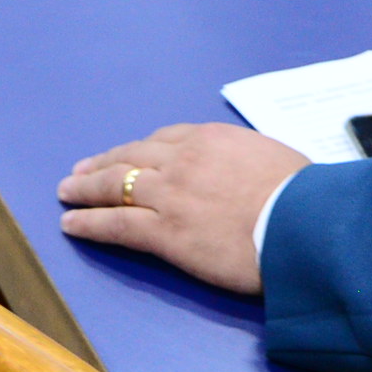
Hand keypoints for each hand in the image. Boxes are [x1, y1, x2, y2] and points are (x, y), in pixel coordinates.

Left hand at [58, 122, 307, 295]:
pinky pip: (116, 224)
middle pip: (132, 157)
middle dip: (103, 164)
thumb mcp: (275, 160)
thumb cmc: (304, 196)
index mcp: (212, 139)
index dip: (138, 150)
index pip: (164, 141)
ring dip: (86, 189)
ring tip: (67, 193)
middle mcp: (184, 160)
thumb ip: (248, 162)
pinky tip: (70, 224)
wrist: (304, 223)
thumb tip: (248, 175)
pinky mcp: (165, 232)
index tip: (126, 156)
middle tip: (81, 172)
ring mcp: (171, 195)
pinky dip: (89, 222)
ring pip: (116, 186)